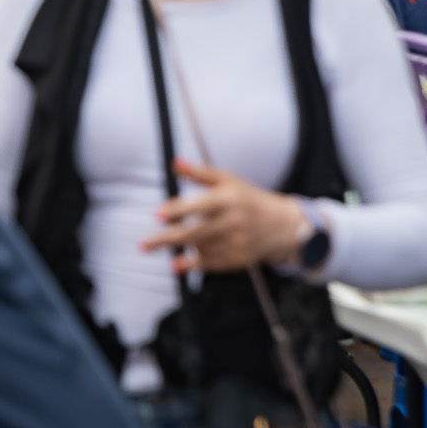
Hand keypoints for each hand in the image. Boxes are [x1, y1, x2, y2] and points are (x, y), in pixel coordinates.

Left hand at [140, 161, 313, 273]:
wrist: (283, 225)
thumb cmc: (248, 198)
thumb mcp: (228, 180)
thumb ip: (199, 173)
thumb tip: (174, 162)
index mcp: (229, 198)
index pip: (200, 205)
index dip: (177, 210)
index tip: (156, 214)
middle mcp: (235, 221)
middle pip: (195, 233)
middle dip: (166, 239)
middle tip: (143, 244)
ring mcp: (238, 242)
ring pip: (201, 249)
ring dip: (180, 248)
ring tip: (161, 243)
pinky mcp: (240, 259)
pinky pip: (212, 264)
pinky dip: (193, 265)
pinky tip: (178, 264)